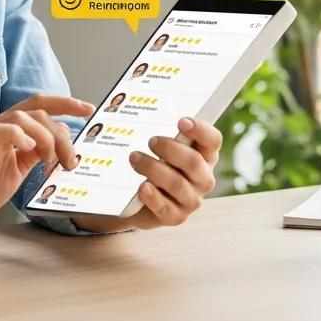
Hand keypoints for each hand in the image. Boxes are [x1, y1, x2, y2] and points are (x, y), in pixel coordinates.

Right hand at [0, 94, 93, 235]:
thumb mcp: (16, 171)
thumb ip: (34, 155)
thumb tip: (61, 148)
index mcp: (8, 129)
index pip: (39, 105)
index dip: (65, 104)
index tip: (88, 109)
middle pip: (38, 108)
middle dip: (62, 132)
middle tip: (70, 160)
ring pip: (25, 117)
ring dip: (46, 138)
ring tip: (50, 162)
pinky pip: (4, 129)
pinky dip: (22, 137)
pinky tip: (29, 151)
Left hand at [71, 117, 220, 232]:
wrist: (137, 197)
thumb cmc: (151, 159)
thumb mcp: (153, 141)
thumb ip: (145, 123)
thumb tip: (108, 103)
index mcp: (203, 153)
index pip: (212, 140)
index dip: (201, 130)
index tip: (181, 121)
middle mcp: (202, 177)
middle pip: (195, 162)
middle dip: (171, 149)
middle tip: (151, 140)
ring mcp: (191, 199)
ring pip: (178, 185)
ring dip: (155, 169)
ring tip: (134, 158)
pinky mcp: (176, 216)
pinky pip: (167, 209)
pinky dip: (153, 197)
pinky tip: (142, 187)